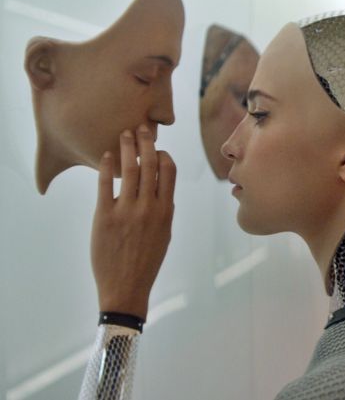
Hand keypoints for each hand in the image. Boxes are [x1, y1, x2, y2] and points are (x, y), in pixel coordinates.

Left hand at [90, 125, 175, 318]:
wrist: (126, 286)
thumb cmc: (147, 261)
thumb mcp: (164, 234)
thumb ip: (162, 210)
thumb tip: (159, 188)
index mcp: (166, 211)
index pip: (169, 172)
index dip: (164, 155)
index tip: (157, 148)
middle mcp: (149, 207)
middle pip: (150, 165)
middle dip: (146, 142)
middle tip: (141, 127)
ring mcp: (127, 211)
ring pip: (130, 170)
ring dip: (127, 148)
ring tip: (124, 134)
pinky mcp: (105, 216)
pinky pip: (106, 185)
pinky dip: (106, 167)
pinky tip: (106, 155)